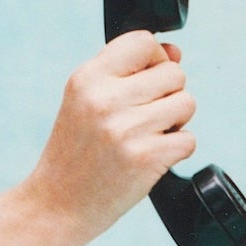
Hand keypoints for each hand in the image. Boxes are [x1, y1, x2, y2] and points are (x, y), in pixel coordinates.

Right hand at [19, 31, 196, 239]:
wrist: (57, 204)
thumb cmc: (77, 151)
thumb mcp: (87, 101)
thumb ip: (129, 72)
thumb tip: (175, 50)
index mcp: (87, 78)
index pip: (144, 41)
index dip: (156, 59)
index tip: (145, 81)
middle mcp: (104, 99)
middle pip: (175, 73)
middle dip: (168, 94)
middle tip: (143, 117)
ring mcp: (125, 128)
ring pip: (187, 103)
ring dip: (176, 122)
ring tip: (146, 135)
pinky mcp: (145, 157)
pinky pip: (189, 139)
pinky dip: (177, 150)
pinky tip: (150, 157)